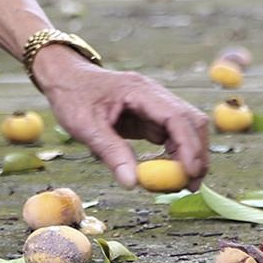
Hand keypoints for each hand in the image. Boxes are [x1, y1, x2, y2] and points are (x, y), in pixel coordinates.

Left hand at [33, 48, 208, 187]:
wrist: (64, 77)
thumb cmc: (72, 96)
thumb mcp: (85, 125)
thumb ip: (110, 152)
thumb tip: (132, 183)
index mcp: (139, 90)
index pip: (176, 116)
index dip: (188, 145)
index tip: (191, 172)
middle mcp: (153, 95)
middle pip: (191, 121)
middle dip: (197, 153)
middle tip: (191, 185)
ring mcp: (154, 105)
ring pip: (185, 129)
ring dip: (189, 155)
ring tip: (180, 184)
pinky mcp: (149, 116)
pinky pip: (171, 135)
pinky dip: (175, 154)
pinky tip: (167, 172)